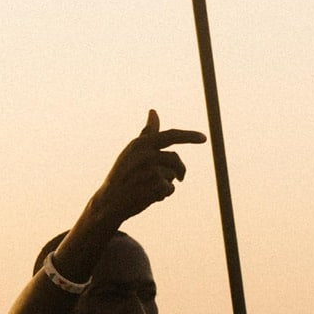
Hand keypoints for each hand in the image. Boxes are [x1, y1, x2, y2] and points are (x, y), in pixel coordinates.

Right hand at [92, 112, 206, 227]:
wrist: (109, 202)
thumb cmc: (123, 174)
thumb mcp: (133, 151)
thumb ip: (147, 133)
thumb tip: (154, 111)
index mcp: (140, 143)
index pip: (171, 135)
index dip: (189, 136)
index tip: (204, 138)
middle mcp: (146, 154)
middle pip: (176, 159)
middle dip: (180, 170)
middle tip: (181, 178)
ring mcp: (151, 170)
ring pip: (173, 175)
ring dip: (167, 183)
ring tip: (150, 188)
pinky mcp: (155, 186)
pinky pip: (170, 189)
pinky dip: (163, 194)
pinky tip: (149, 197)